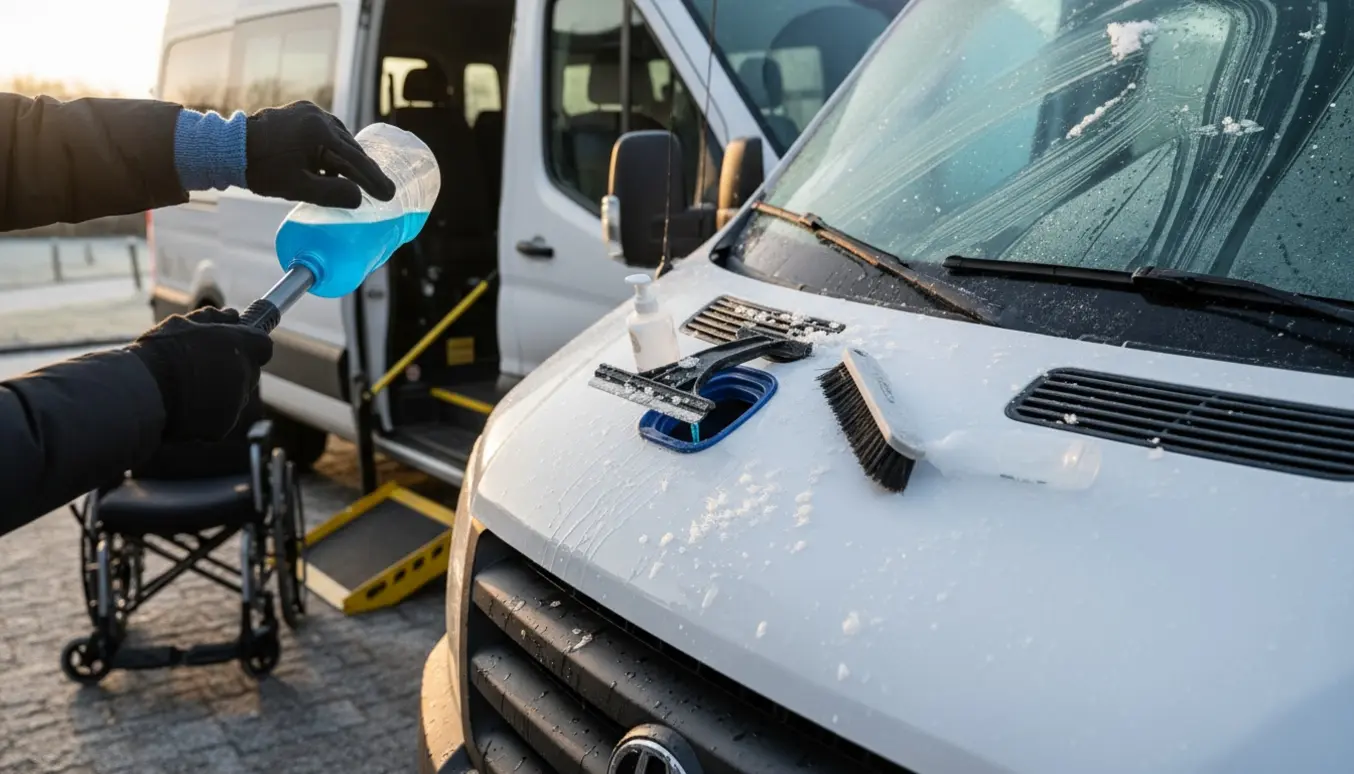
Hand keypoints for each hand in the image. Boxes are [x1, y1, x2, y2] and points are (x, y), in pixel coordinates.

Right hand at [127, 308, 273, 442]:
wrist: (144, 390)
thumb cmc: (160, 352)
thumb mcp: (183, 325)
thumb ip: (213, 319)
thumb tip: (233, 315)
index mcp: (241, 346)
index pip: (263, 346)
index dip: (249, 346)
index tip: (236, 347)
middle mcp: (245, 374)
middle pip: (249, 372)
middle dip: (232, 370)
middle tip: (202, 368)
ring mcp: (237, 402)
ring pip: (235, 397)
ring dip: (220, 393)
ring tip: (187, 389)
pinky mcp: (225, 426)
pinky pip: (221, 418)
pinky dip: (208, 415)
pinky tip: (185, 408)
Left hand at [245, 101, 396, 207]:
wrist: (229, 148)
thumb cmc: (262, 170)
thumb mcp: (298, 188)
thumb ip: (332, 194)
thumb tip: (359, 198)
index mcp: (320, 132)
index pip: (355, 160)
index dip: (373, 180)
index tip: (389, 195)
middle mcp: (319, 116)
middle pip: (349, 148)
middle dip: (364, 170)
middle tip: (382, 189)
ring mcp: (309, 111)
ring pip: (339, 140)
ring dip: (348, 160)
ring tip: (359, 180)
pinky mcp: (300, 112)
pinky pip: (326, 133)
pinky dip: (333, 150)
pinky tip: (334, 165)